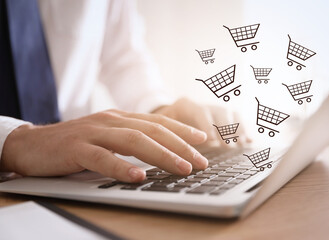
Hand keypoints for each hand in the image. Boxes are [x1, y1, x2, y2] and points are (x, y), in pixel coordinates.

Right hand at [0, 110, 207, 181]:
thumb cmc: (74, 143)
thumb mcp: (105, 137)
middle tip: (201, 161)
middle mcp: (110, 121)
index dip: (181, 130)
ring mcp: (93, 133)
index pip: (157, 122)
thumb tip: (157, 154)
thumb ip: (128, 141)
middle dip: (180, 146)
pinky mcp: (75, 148)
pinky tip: (137, 176)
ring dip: (161, 155)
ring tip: (182, 168)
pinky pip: (102, 158)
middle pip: (152, 131)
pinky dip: (121, 167)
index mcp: (119, 118)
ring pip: (133, 141)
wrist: (32, 144)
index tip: (202, 140)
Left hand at [153, 98, 250, 146]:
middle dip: (225, 129)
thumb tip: (176, 151)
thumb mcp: (162, 128)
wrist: (169, 118)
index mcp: (186, 106)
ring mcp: (216, 111)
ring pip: (231, 115)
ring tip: (240, 144)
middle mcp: (204, 105)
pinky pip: (238, 120)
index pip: (200, 112)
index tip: (212, 140)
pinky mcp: (224, 118)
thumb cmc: (163, 126)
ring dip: (237, 129)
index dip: (207, 126)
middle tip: (228, 145)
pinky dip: (244, 129)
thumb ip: (169, 136)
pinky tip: (250, 141)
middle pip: (219, 113)